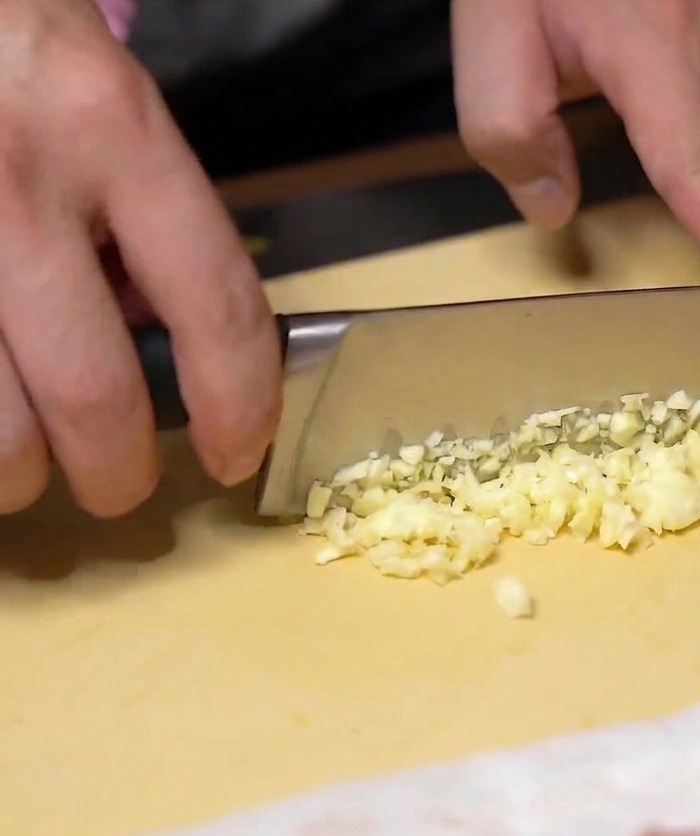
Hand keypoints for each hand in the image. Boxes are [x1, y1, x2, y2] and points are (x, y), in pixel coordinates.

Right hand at [0, 0, 281, 516]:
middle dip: (117, 474)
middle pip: (91, 394)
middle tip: (120, 486)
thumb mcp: (106, 105)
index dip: (240, 404)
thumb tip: (164, 338)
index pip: (218, 306)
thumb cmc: (15, 48)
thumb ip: (148, 220)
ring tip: (27, 468)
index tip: (236, 453)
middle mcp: (20, 182)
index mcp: (113, 131)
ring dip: (18, 475)